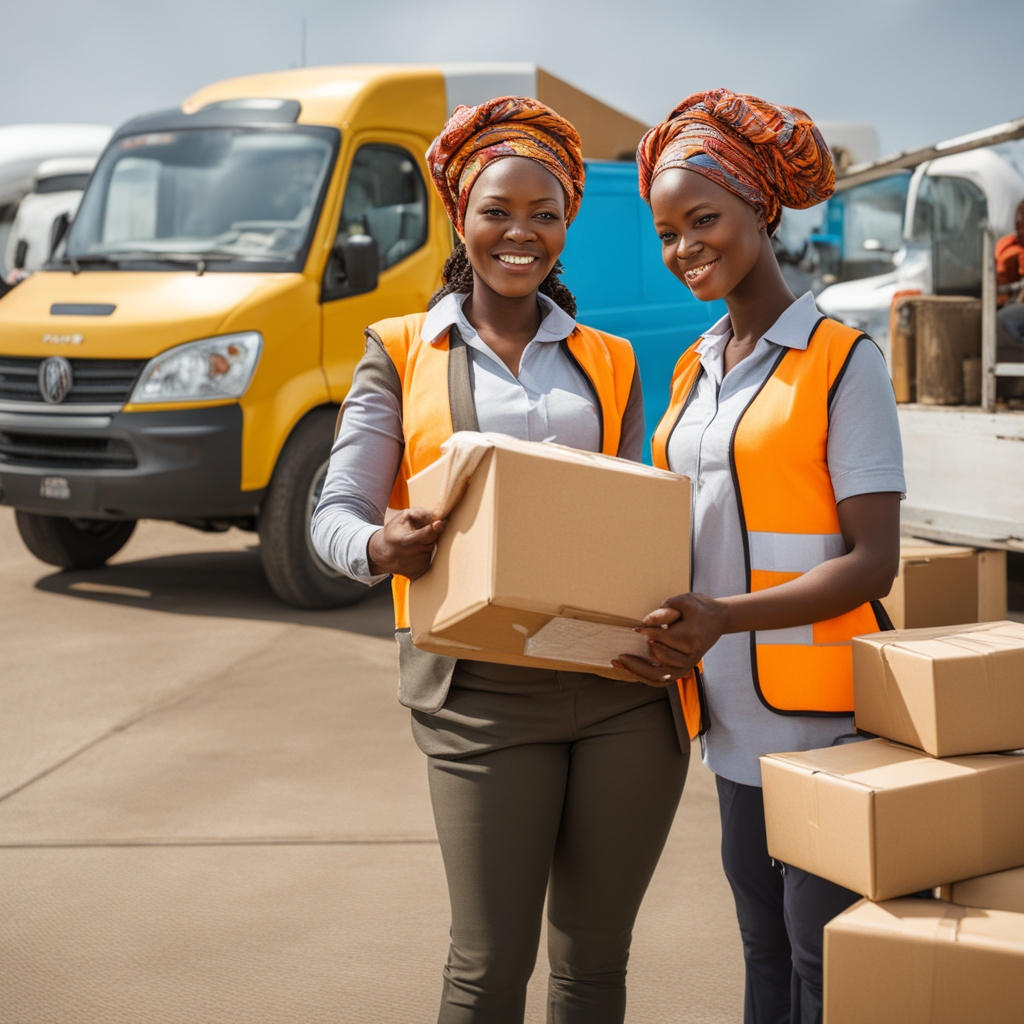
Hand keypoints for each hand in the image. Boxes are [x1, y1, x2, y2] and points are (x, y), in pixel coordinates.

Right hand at [367, 507, 444, 579]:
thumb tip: (438, 515)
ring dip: (427, 544)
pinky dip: (424, 554)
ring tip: (414, 543)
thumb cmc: (394, 531)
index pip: (426, 534)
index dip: (435, 528)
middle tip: (420, 532)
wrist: (382, 553)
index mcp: (406, 540)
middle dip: (431, 534)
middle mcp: (412, 555)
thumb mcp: (403, 517)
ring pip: (431, 550)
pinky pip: (428, 559)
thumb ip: (420, 513)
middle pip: (432, 541)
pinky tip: (415, 552)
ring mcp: (415, 566)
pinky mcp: (418, 573)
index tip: (440, 523)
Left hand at [613, 592, 728, 686]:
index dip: (647, 633)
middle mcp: (691, 656)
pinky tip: (631, 671)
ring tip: (619, 664)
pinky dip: (645, 677)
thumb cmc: (699, 609)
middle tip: (620, 655)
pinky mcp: (683, 670)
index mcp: (692, 638)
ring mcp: (687, 665)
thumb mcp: (683, 602)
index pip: (664, 638)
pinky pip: (662, 679)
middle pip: (660, 661)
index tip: (633, 630)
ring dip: (637, 671)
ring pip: (659, 675)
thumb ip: (664, 612)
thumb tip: (645, 622)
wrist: (717, 619)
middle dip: (638, 660)